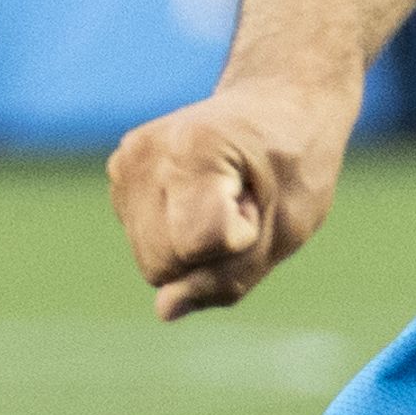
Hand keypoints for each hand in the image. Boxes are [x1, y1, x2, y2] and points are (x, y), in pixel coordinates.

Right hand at [112, 72, 357, 318]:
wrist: (280, 102)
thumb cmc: (295, 164)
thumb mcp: (287, 229)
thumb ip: (227, 278)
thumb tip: (164, 311)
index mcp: (192, 151)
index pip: (195, 248)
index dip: (240, 241)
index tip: (258, 201)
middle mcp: (145, 153)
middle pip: (162, 265)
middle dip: (211, 254)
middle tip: (244, 204)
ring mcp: (125, 163)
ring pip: (150, 261)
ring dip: (193, 248)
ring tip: (224, 200)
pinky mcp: (120, 174)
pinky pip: (146, 244)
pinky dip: (177, 235)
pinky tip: (201, 197)